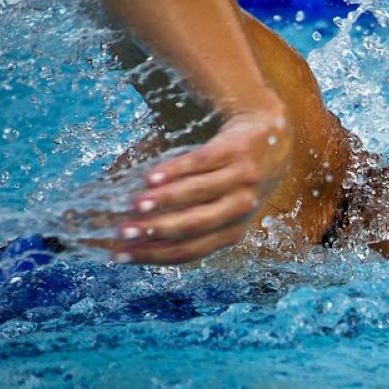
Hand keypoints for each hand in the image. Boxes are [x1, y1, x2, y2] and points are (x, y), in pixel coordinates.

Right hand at [110, 98, 290, 264]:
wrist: (270, 133)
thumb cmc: (233, 176)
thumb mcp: (219, 204)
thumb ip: (182, 216)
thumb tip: (126, 229)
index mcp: (231, 230)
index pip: (189, 250)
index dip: (153, 255)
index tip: (119, 255)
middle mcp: (240, 209)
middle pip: (194, 226)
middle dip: (155, 231)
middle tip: (122, 232)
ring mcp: (240, 179)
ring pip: (198, 194)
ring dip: (164, 201)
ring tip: (134, 204)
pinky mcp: (236, 151)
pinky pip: (202, 163)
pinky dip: (175, 171)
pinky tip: (151, 177)